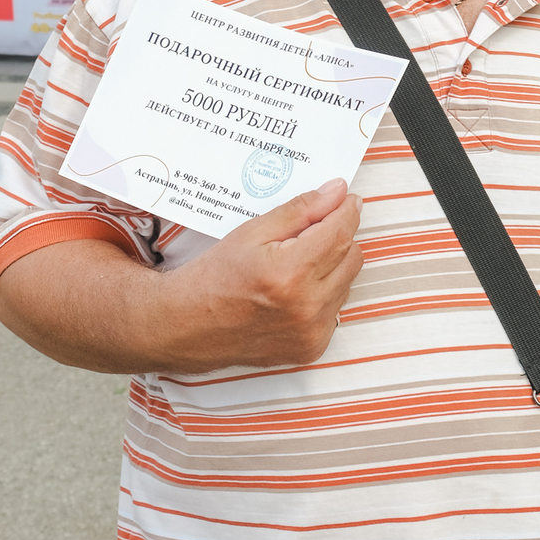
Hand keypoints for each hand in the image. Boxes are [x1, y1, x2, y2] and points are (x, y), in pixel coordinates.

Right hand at [151, 177, 363, 375]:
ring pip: (347, 283)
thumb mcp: (252, 232)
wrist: (188, 325)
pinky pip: (334, 309)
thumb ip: (300, 210)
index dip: (347, 210)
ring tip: (298, 262)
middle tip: (314, 229)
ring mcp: (311, 332)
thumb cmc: (214, 277)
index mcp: (290, 272)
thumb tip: (336, 192)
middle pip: (351, 257)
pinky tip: (295, 290)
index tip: (346, 199)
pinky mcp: (311, 347)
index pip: (340, 232)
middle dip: (339, 237)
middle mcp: (306, 306)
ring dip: (332, 266)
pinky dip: (324, 294)